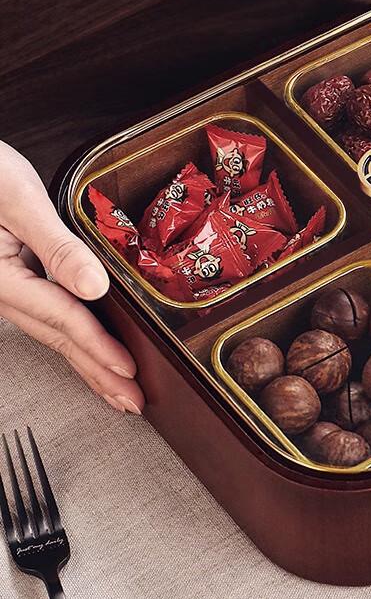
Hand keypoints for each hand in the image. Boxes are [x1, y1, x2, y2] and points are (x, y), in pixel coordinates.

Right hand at [0, 141, 141, 413]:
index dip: (97, 345)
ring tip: (117, 389)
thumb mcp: (16, 198)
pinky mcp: (10, 276)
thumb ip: (57, 245)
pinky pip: (46, 314)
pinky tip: (89, 347)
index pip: (60, 317)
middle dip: (97, 372)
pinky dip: (73, 335)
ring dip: (86, 361)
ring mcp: (3, 286)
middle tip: (131, 400)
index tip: (127, 369)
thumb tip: (94, 285)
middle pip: (57, 337)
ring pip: (51, 331)